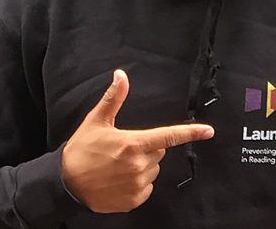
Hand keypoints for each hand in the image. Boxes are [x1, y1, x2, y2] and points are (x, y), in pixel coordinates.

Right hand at [60, 69, 213, 212]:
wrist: (67, 183)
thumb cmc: (81, 150)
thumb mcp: (96, 121)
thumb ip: (113, 98)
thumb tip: (121, 75)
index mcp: (133, 143)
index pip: (168, 137)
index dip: (190, 132)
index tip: (208, 131)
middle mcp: (138, 165)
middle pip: (158, 152)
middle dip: (146, 149)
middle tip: (123, 149)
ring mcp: (137, 184)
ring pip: (153, 170)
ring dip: (142, 166)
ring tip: (118, 165)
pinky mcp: (134, 200)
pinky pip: (146, 187)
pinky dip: (137, 183)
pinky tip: (119, 179)